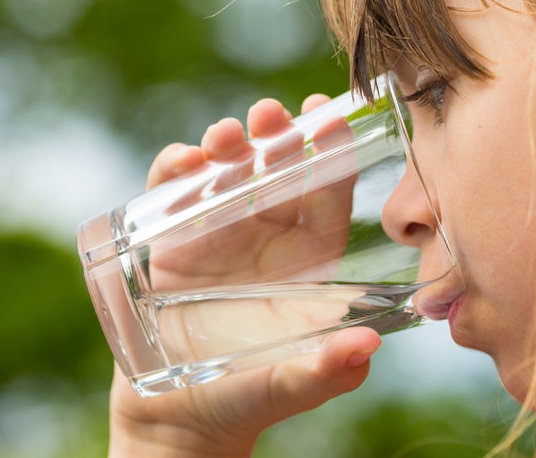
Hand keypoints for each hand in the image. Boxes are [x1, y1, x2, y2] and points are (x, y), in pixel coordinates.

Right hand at [107, 96, 381, 457]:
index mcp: (309, 259)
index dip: (330, 153)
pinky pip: (172, 194)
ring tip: (226, 135)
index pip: (327, 194)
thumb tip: (366, 348)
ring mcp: (217, 235)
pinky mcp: (169, 243)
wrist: (180, 421)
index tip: (326, 115)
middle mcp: (267, 238)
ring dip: (227, 146)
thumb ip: (328, 370)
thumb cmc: (250, 398)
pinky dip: (174, 171)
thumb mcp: (292, 384)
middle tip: (272, 112)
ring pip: (227, 173)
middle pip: (277, 171)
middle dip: (276, 136)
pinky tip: (182, 162)